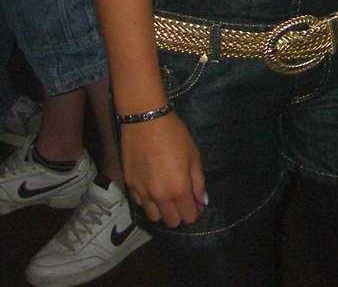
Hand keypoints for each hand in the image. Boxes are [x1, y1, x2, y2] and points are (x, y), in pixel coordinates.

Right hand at [121, 112, 206, 226]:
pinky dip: (149, 201)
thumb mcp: (194, 155)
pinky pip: (141, 204)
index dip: (195, 213)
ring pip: (154, 217)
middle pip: (171, 222)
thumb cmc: (174, 135)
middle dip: (180, 214)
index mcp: (178, 190)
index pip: (189, 217)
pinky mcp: (130, 186)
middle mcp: (159, 197)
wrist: (146, 121)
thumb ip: (198, 182)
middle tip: (183, 200)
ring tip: (167, 195)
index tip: (197, 205)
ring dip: (163, 210)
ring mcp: (142, 193)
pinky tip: (153, 187)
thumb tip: (202, 201)